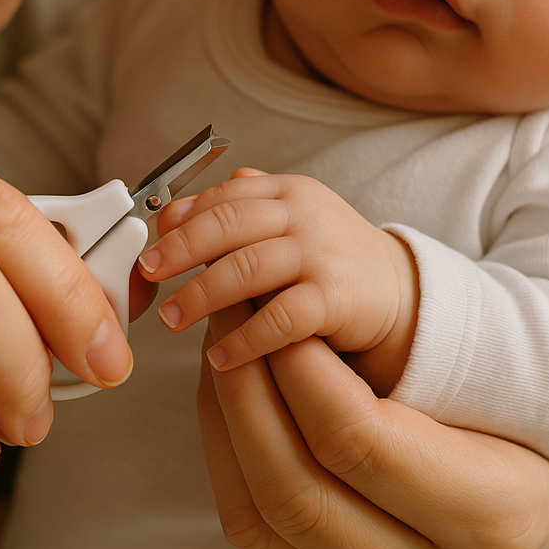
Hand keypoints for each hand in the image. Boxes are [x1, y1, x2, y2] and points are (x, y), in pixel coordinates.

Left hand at [138, 169, 417, 381]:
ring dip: (201, 295)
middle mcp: (303, 216)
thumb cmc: (332, 257)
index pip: (224, 196)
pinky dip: (245, 339)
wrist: (400, 291)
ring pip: (247, 268)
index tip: (150, 242)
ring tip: (172, 318)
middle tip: (148, 273)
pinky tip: (220, 357)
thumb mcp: (290, 219)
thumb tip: (175, 209)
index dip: (182, 218)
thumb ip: (239, 208)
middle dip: (181, 249)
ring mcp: (320, 255)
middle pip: (229, 224)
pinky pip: (280, 318)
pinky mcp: (334, 299)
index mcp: (287, 191)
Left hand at [193, 155, 548, 548]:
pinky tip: (229, 398)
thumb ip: (430, 372)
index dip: (304, 374)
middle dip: (248, 394)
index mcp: (491, 511)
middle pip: (296, 487)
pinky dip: (228, 456)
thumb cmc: (540, 456)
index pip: (361, 441)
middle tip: (234, 320)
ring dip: (227, 423)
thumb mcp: (517, 404)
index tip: (284, 319)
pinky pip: (255, 529)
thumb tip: (305, 327)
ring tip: (224, 349)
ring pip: (263, 517)